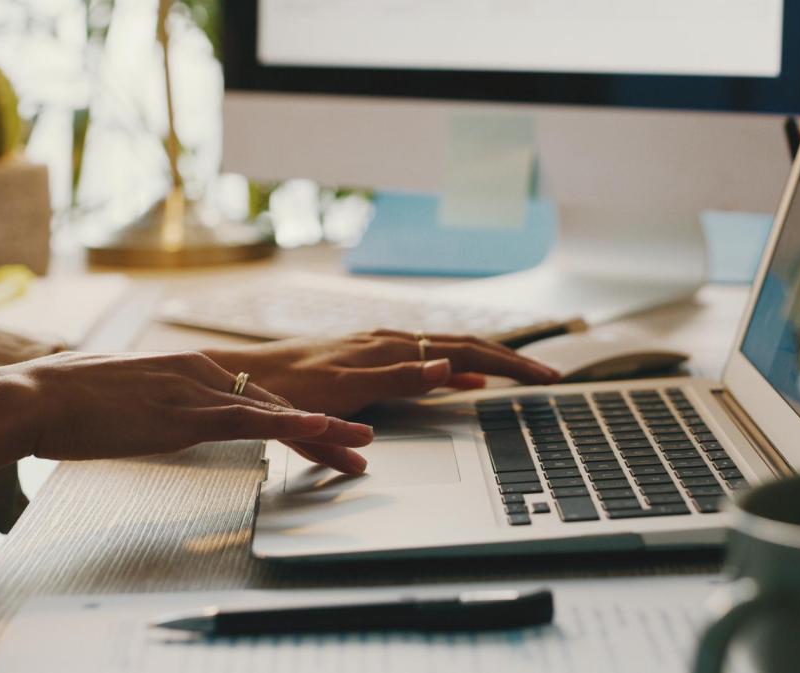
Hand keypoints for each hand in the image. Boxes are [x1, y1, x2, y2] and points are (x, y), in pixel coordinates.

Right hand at [12, 351, 372, 472]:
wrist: (34, 397)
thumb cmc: (65, 403)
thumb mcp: (123, 401)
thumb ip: (152, 406)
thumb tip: (153, 418)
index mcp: (188, 370)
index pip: (255, 396)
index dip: (295, 417)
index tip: (326, 431)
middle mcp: (201, 373)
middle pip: (277, 403)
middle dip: (325, 426)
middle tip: (363, 442)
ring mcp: (195, 392)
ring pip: (276, 411)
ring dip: (325, 430)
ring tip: (362, 444)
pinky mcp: (184, 414)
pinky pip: (248, 420)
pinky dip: (288, 424)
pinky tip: (318, 428)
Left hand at [203, 330, 560, 417]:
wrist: (249, 378)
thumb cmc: (292, 387)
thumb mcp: (347, 387)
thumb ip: (400, 378)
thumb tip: (451, 367)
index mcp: (394, 346)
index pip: (469, 351)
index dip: (512, 364)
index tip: (546, 378)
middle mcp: (392, 341)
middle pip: (467, 346)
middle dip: (511, 361)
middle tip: (550, 377)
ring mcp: (383, 348)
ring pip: (449, 351)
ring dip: (488, 362)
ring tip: (520, 375)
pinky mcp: (372, 359)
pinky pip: (428, 361)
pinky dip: (457, 369)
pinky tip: (463, 380)